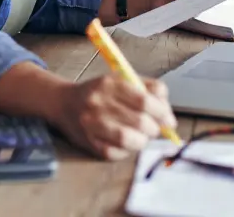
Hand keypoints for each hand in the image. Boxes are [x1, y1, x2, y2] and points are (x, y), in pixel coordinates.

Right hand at [51, 75, 176, 159]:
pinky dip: (128, 150)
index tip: (169, 119)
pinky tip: (127, 143)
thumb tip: (168, 112)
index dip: (162, 111)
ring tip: (142, 136)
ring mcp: (92, 124)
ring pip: (129, 140)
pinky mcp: (89, 143)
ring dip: (143, 140)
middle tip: (156, 129)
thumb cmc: (100, 92)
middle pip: (140, 121)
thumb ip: (147, 88)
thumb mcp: (121, 80)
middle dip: (155, 128)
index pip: (144, 100)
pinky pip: (116, 153)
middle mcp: (100, 102)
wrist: (64, 103)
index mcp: (110, 83)